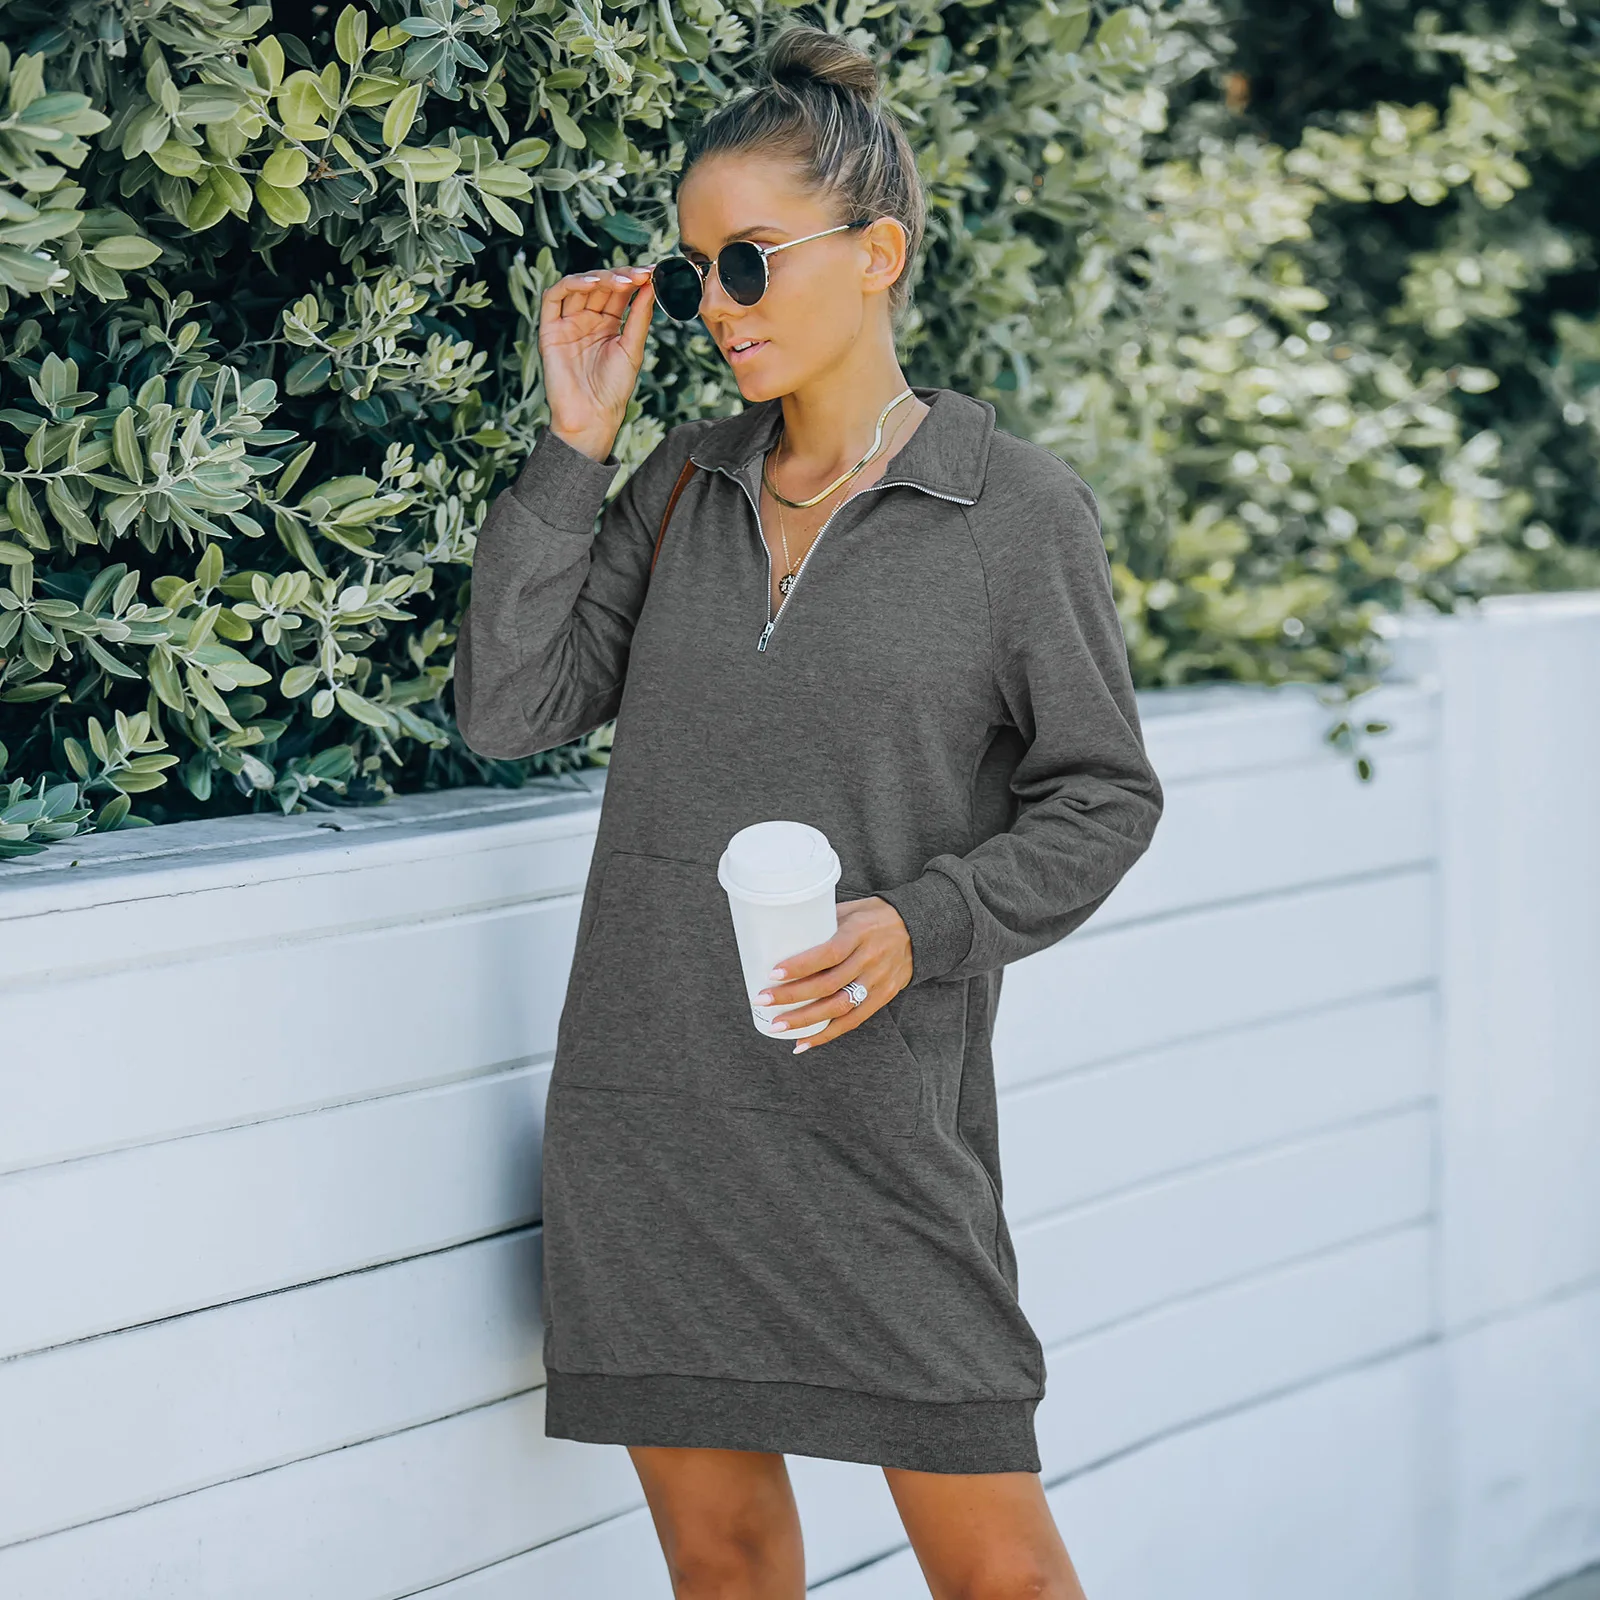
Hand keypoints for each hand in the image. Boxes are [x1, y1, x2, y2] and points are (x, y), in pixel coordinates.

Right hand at [539, 263, 655, 461]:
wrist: (591, 416)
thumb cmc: (613, 390)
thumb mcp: (632, 349)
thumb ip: (639, 317)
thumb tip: (652, 285)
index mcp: (608, 324)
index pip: (619, 292)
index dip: (634, 279)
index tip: (654, 272)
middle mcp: (587, 320)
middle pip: (601, 285)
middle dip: (621, 276)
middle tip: (641, 274)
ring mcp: (568, 323)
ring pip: (580, 286)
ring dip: (600, 278)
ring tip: (622, 282)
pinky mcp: (550, 329)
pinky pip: (554, 297)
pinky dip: (571, 285)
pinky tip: (591, 284)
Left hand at [753, 897, 914, 1052]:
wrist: (919, 929)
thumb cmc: (876, 915)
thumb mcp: (852, 909)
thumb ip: (823, 922)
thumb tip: (781, 933)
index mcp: (860, 933)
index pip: (829, 953)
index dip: (801, 965)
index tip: (773, 973)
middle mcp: (870, 959)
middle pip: (829, 984)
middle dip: (793, 996)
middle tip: (763, 1000)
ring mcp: (878, 981)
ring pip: (839, 1007)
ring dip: (806, 1021)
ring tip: (777, 1026)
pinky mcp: (882, 997)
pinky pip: (853, 1021)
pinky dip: (827, 1034)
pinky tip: (803, 1043)